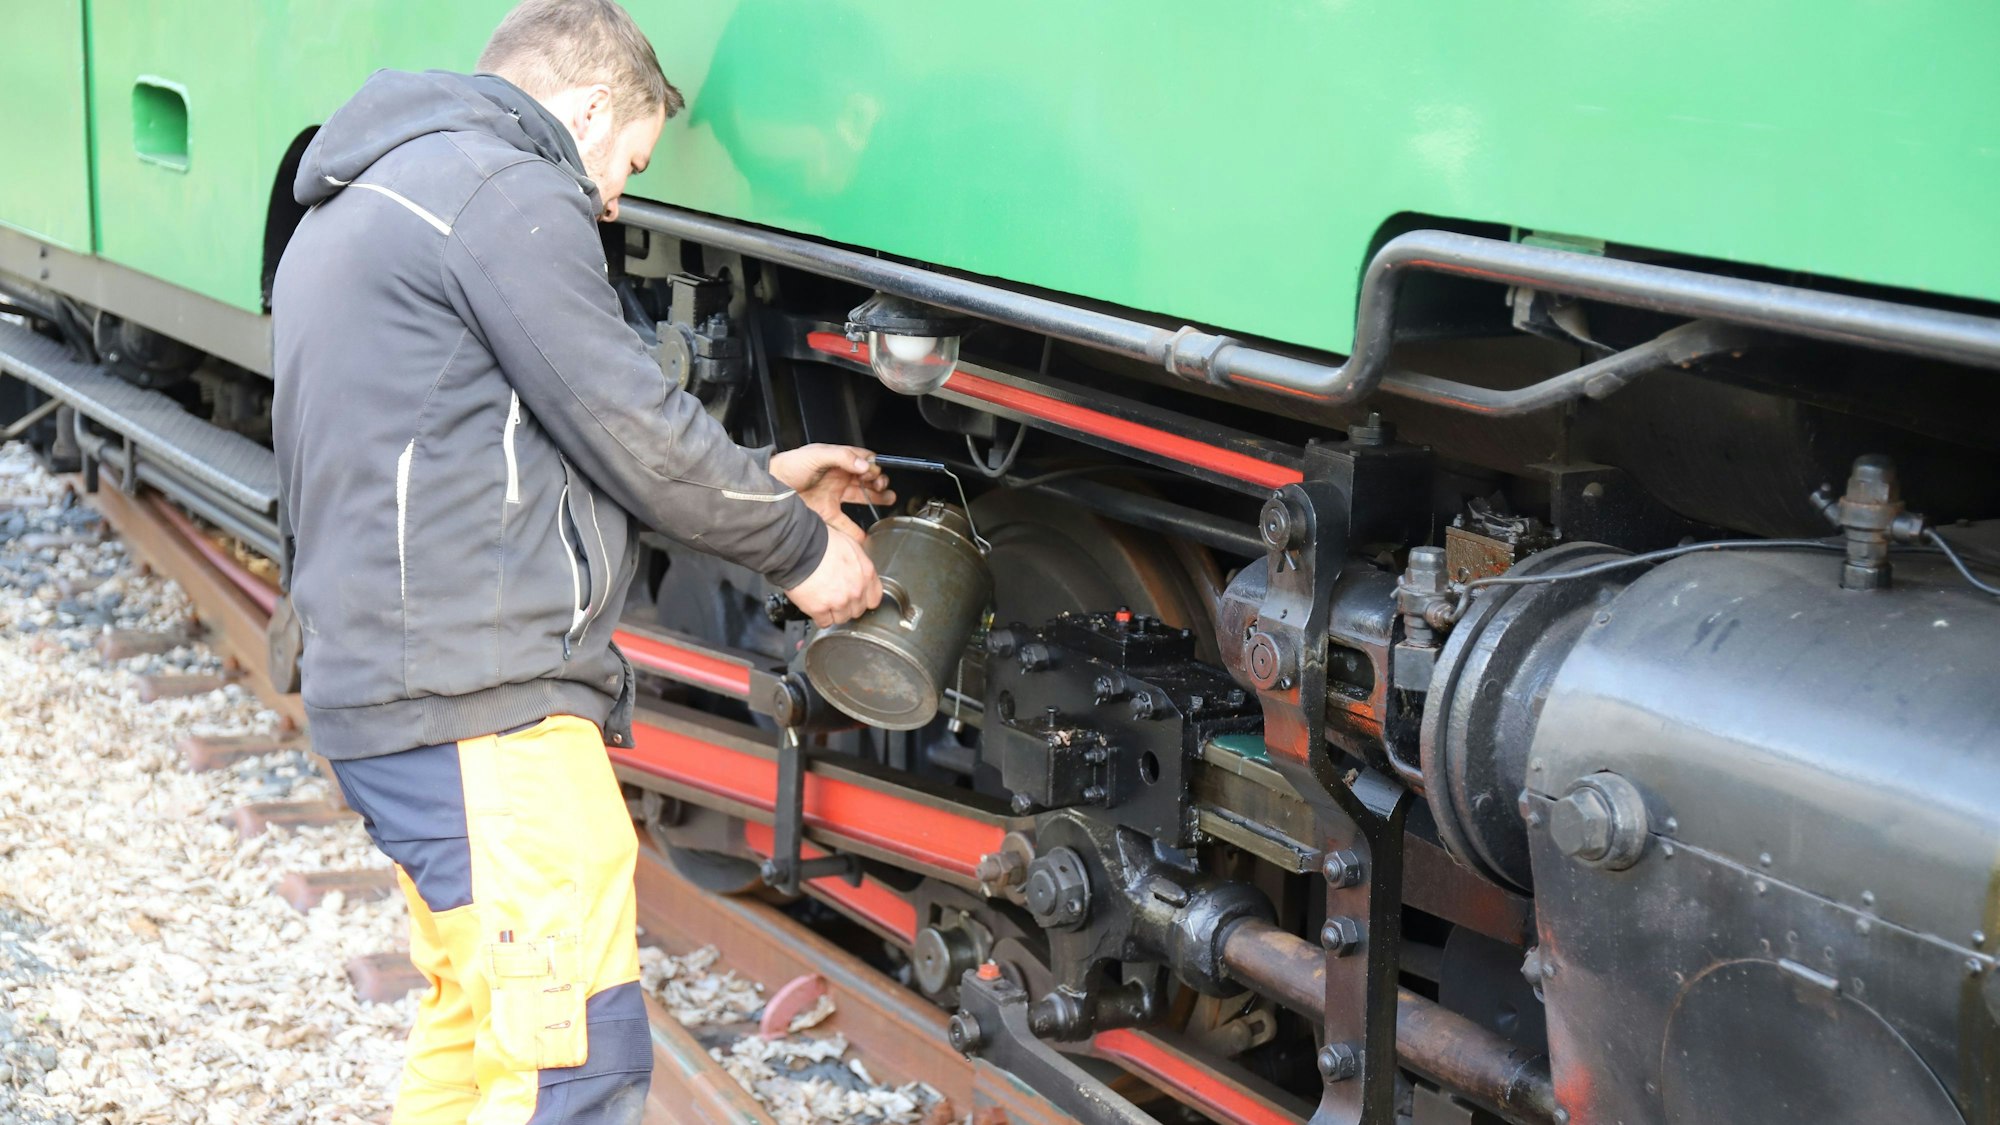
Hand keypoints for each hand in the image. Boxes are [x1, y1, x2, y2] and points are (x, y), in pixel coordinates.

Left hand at [769, 444, 895, 542]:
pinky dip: (856, 531)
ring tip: (889, 499)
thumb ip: (842, 456)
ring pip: (861, 498)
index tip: (875, 472)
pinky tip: (864, 535)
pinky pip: (845, 523)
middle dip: (879, 481)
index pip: (863, 461)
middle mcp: (838, 478)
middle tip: (883, 486)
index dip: (873, 466)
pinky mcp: (826, 513)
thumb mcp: (816, 454)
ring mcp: (833, 496)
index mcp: (838, 461)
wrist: (770, 486)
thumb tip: (865, 465)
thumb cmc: (790, 465)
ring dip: (877, 498)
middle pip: (866, 480)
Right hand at [783, 530, 881, 627]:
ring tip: (823, 600)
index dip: (863, 598)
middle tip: (835, 595)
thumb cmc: (820, 541)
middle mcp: (856, 590)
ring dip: (833, 612)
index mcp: (866, 573)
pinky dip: (819, 617)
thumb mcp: (849, 541)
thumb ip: (859, 556)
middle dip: (847, 605)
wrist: (798, 547)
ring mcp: (839, 601)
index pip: (874, 598)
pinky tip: (815, 606)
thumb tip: (862, 552)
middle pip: (857, 610)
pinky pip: (824, 622)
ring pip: (842, 618)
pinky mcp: (821, 609)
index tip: (856, 597)